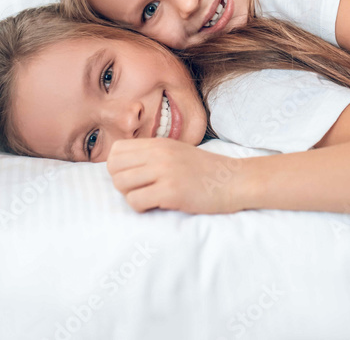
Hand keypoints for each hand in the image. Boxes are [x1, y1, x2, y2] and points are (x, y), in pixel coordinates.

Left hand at [106, 138, 241, 213]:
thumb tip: (122, 168)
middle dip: (122, 183)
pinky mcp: (171, 191)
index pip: (116, 151)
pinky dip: (142, 207)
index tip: (135, 178)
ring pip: (121, 184)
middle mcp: (159, 153)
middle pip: (114, 168)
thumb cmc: (206, 172)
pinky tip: (159, 205)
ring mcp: (165, 171)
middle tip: (142, 190)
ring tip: (150, 198)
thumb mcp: (178, 153)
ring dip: (131, 196)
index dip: (118, 168)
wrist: (235, 181)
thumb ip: (153, 155)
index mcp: (159, 143)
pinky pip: (135, 201)